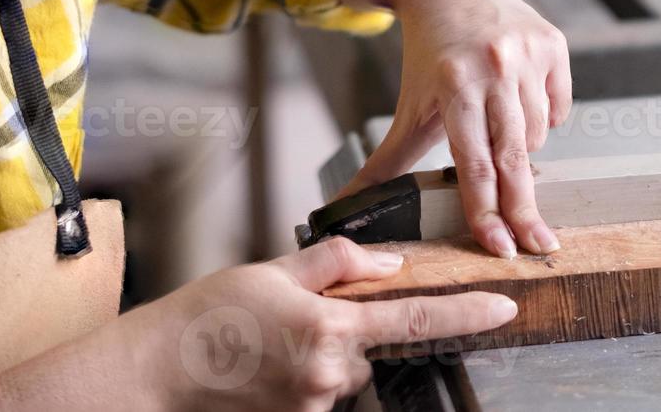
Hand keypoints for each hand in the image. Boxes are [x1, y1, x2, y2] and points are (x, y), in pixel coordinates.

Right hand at [0, 238, 517, 410]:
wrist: (154, 373)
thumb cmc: (206, 317)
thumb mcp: (274, 270)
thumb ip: (339, 263)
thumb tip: (389, 264)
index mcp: (329, 326)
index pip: (416, 316)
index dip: (468, 312)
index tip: (506, 306)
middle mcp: (329, 373)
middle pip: (371, 347)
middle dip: (348, 330)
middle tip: (289, 319)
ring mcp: (314, 406)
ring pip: (344, 374)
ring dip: (322, 356)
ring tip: (266, 344)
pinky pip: (320, 395)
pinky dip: (302, 378)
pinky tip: (263, 367)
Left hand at [341, 0, 572, 257]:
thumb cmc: (428, 54)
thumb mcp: (407, 108)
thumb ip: (384, 165)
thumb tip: (341, 208)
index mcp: (454, 85)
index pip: (474, 163)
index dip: (487, 210)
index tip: (501, 248)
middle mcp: (495, 67)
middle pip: (513, 157)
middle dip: (525, 209)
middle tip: (540, 247)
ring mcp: (528, 54)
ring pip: (537, 134)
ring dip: (522, 149)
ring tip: (499, 131)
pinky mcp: (553, 44)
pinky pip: (559, 106)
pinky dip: (544, 118)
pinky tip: (521, 104)